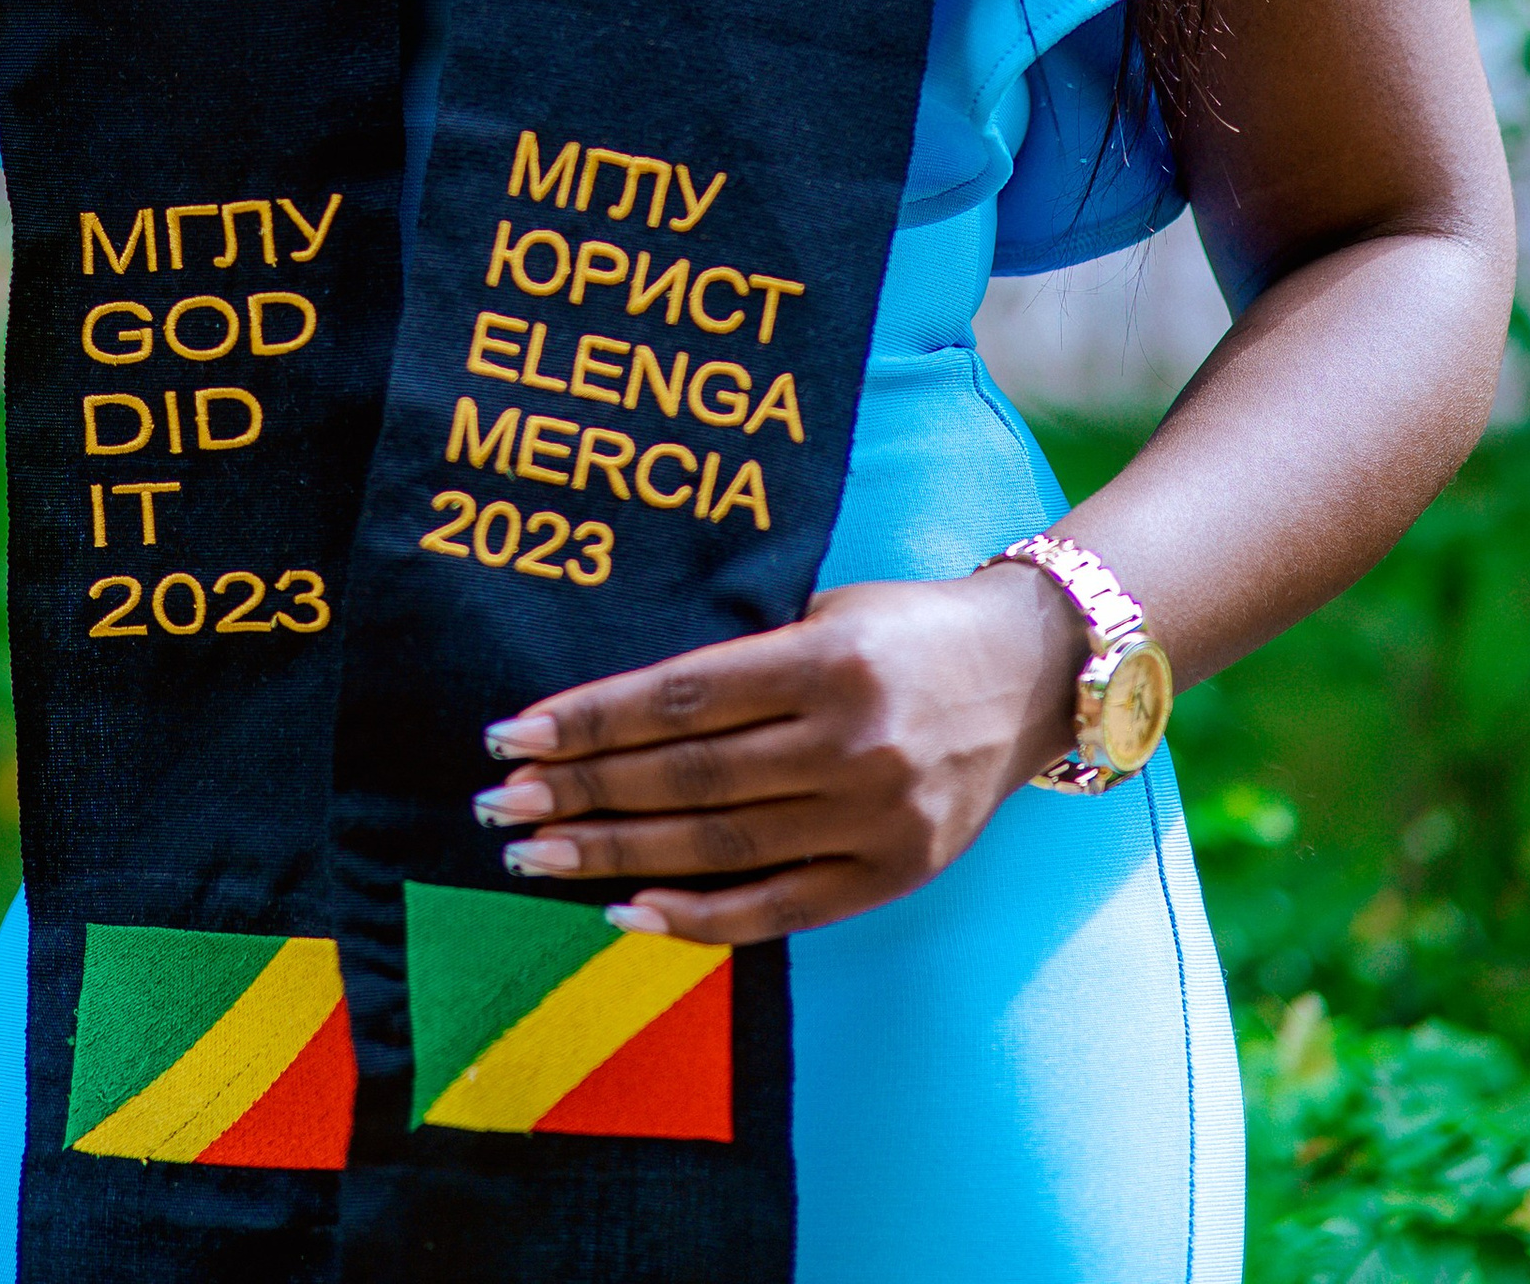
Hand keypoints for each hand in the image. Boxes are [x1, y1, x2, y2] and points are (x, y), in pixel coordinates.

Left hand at [471, 565, 1083, 942]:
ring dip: (615, 855)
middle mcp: (850, 742)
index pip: (679, 698)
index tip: (513, 734)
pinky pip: (777, 909)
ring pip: (719, 846)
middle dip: (581, 793)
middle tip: (500, 804)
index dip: (589, 721)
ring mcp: (874, 817)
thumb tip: (613, 713)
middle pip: (686, 778)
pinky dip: (696, 918)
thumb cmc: (903, 628)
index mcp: (826, 660)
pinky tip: (624, 912)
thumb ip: (738, 661)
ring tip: (537, 855)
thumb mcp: (823, 612)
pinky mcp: (893, 874)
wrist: (1029, 672)